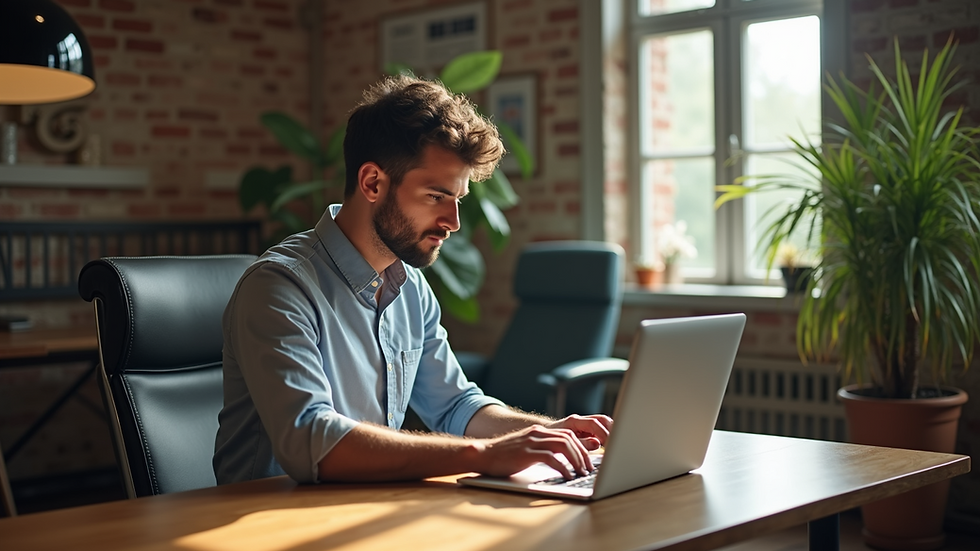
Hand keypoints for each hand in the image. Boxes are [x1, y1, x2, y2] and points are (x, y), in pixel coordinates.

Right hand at [476, 424, 594, 479]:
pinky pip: (551, 458)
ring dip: (576, 460)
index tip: (587, 461)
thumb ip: (543, 450)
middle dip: (582, 454)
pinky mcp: (526, 453)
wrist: (483, 454)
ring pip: (563, 445)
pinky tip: (567, 476)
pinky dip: (563, 467)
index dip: (581, 447)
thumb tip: (561, 461)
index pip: (567, 434)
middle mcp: (537, 433)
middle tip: (588, 469)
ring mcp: (531, 442)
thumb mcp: (527, 449)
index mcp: (539, 431)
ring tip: (581, 473)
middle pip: (569, 438)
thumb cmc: (504, 456)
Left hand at [546, 414, 612, 449]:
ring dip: (611, 432)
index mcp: (574, 421)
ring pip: (604, 424)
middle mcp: (581, 420)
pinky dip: (607, 435)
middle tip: (617, 443)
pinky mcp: (587, 430)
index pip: (594, 423)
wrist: (543, 436)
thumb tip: (597, 443)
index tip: (610, 443)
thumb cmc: (551, 439)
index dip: (603, 433)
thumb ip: (581, 444)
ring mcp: (584, 424)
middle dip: (612, 431)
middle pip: (603, 420)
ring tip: (615, 444)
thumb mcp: (564, 444)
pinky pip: (601, 429)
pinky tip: (610, 445)